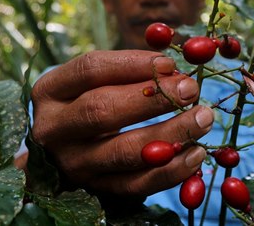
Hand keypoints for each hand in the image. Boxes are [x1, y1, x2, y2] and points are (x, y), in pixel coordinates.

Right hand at [29, 50, 213, 196]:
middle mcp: (53, 128)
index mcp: (50, 91)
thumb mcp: (91, 83)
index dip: (132, 63)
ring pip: (124, 151)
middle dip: (152, 98)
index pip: (90, 69)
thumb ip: (126, 72)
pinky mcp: (94, 190)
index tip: (169, 62)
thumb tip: (174, 68)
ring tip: (203, 118)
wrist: (61, 155)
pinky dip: (170, 171)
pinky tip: (195, 154)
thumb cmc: (85, 104)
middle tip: (191, 88)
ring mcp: (73, 163)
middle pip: (102, 110)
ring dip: (170, 134)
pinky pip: (136, 184)